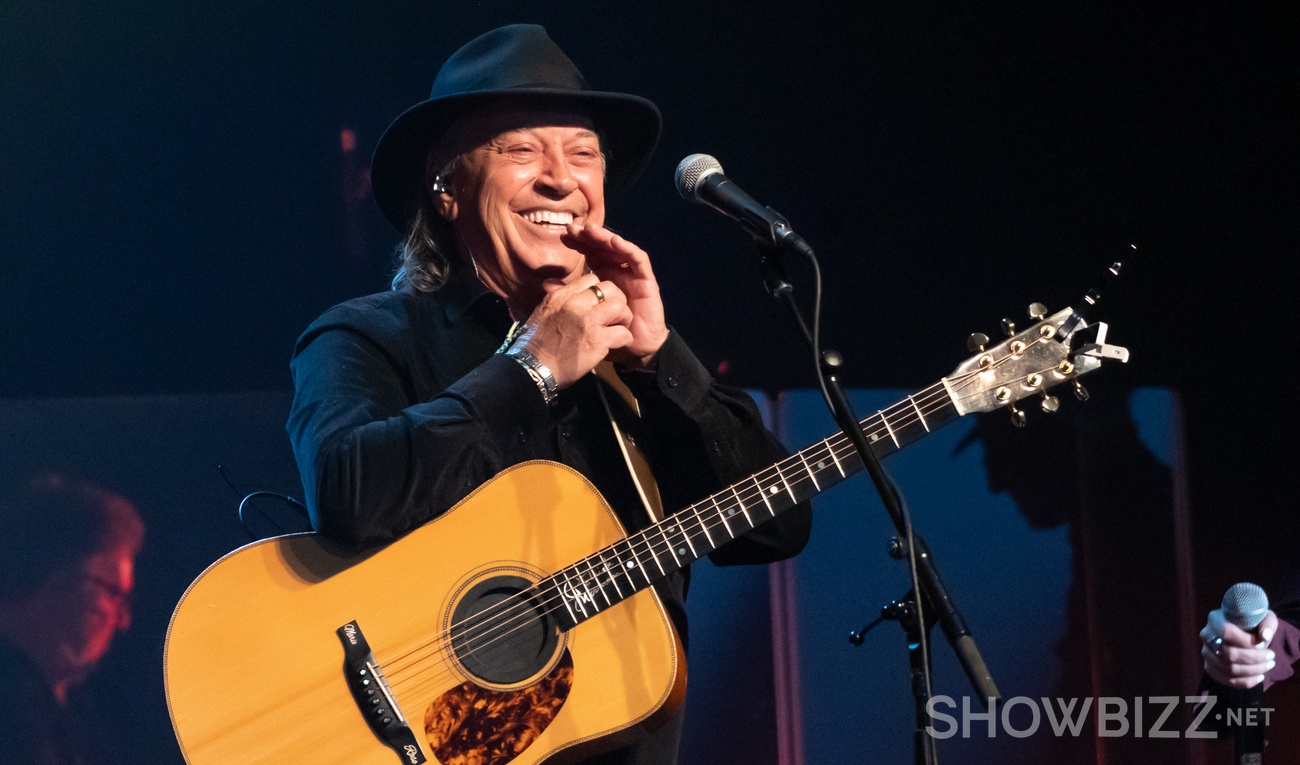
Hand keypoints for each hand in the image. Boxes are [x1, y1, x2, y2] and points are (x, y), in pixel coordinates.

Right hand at [521, 273, 633, 387]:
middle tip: (615, 314)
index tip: (599, 303)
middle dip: (617, 300)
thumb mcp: (542, 311)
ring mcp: (588, 321)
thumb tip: (555, 286)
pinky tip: (618, 343)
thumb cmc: (534, 343)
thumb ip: (556, 299)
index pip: (591, 280)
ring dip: (624, 318)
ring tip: (619, 327)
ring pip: (620, 307)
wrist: (533, 367)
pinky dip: (624, 339)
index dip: (600, 291)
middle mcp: (576, 304)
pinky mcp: (598, 341)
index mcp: (561, 296)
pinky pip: (623, 333)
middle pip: (610, 289)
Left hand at [563, 222, 668, 367]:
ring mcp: (632, 274)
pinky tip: (615, 241)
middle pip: (603, 247)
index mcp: (603, 276)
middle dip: (589, 236)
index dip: (578, 243)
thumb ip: (568, 294)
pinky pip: (639, 261)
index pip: (590, 253)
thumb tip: (545, 283)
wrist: (635, 347)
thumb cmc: (609, 329)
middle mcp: (618, 271)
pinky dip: (627, 249)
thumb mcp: (584, 311)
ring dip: (605, 238)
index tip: (562, 236)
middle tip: (573, 228)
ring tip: (591, 230)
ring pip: (619, 249)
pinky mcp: (646, 281)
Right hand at [1200, 608, 1278, 688]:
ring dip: (1253, 671)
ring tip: (1268, 666)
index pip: (1227, 632)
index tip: (1265, 644)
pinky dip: (1246, 682)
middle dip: (1254, 659)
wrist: (1240, 631)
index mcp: (1215, 619)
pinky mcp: (1209, 667)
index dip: (1247, 642)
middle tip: (1271, 657)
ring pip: (1229, 669)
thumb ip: (1267, 624)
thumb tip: (1265, 636)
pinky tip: (1259, 676)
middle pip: (1228, 654)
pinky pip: (1227, 680)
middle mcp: (1206, 636)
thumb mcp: (1262, 617)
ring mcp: (1206, 652)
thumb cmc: (1252, 623)